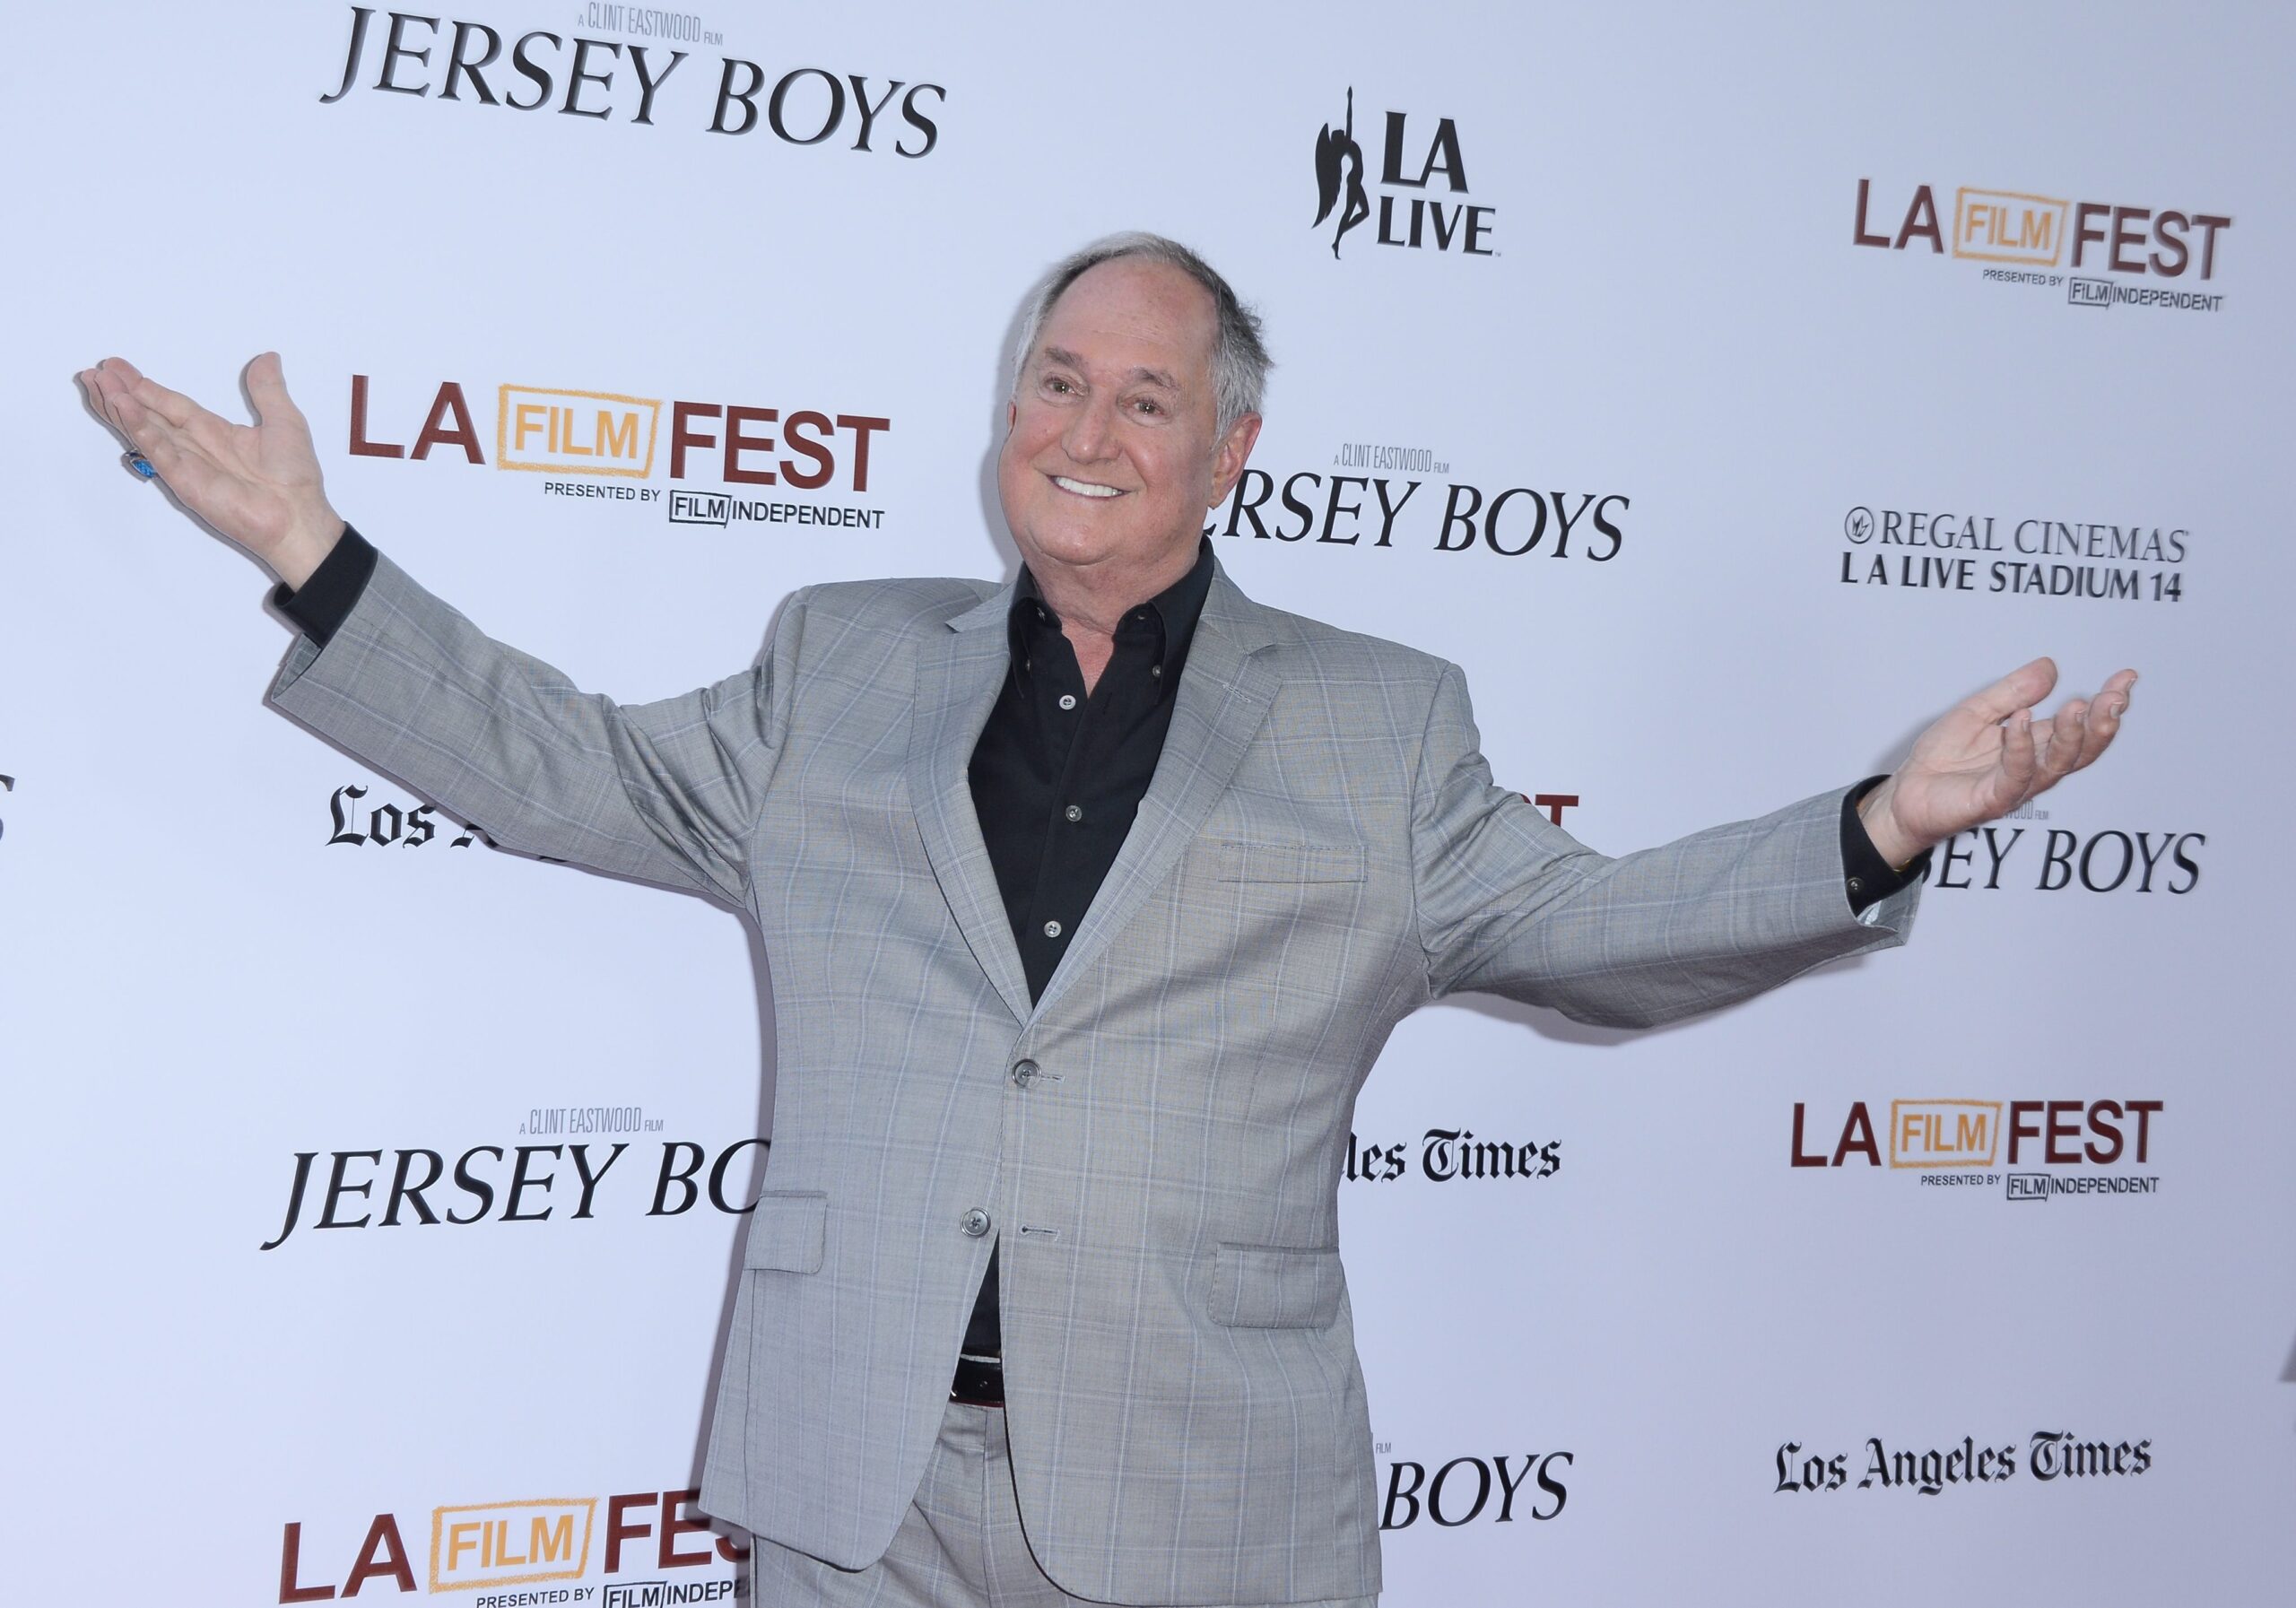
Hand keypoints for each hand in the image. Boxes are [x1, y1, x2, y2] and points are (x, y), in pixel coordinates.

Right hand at [77, 353, 343, 588]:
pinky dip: (140, 429)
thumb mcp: (284, 421)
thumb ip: (268, 390)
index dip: (144, 385)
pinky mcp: (185, 481)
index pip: (169, 403)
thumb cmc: (295, 477)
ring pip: (144, 429)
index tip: (117, 366)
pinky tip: (123, 408)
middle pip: (147, 413)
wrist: (299, 517)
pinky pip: (158, 450)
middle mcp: (194, 446)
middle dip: (120, 393)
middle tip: (95, 372)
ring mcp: (186, 464)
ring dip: (120, 406)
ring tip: (97, 383)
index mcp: (213, 431)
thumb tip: (268, 358)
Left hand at [1858, 658, 2136, 867]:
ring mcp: (2016, 786)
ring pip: (2057, 765)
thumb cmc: (1942, 759)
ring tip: (2077, 707)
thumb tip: (2049, 667)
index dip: (2106, 704)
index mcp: (2035, 744)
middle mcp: (2033, 767)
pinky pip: (2015, 775)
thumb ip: (2011, 693)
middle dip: (2102, 723)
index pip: (2081, 725)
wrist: (1905, 793)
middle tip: (2116, 697)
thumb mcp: (1977, 712)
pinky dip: (2021, 748)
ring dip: (2071, 736)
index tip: (2127, 678)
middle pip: (2081, 749)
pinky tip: (2021, 722)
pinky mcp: (1992, 800)